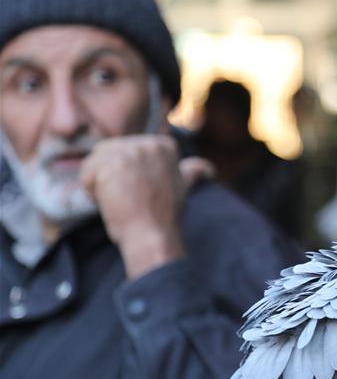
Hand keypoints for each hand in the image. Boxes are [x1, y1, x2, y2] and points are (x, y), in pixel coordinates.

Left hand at [80, 136, 212, 278]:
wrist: (153, 235)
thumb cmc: (164, 216)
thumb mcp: (183, 188)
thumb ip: (191, 172)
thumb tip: (208, 169)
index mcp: (164, 146)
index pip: (126, 149)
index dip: (126, 172)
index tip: (141, 191)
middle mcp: (148, 144)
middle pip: (108, 152)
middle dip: (111, 177)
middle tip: (129, 198)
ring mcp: (129, 152)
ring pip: (95, 162)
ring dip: (100, 184)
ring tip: (119, 200)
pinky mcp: (110, 164)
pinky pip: (86, 174)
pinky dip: (91, 191)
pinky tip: (110, 202)